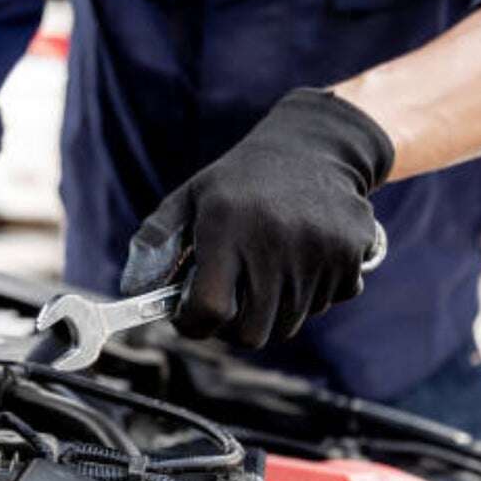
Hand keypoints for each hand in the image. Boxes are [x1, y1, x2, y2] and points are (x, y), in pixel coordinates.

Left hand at [120, 89, 394, 347]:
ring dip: (272, 310)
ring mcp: (316, 252)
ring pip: (287, 324)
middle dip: (232, 326)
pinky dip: (309, 294)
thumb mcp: (193, 195)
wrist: (318, 147)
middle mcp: (272, 241)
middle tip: (229, 302)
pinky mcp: (349, 257)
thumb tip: (132, 287)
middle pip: (251, 333)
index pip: (210, 309)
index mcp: (226, 226)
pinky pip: (323, 305)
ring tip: (267, 268)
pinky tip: (301, 258)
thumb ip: (157, 237)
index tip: (189, 316)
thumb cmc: (243, 180)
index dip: (194, 324)